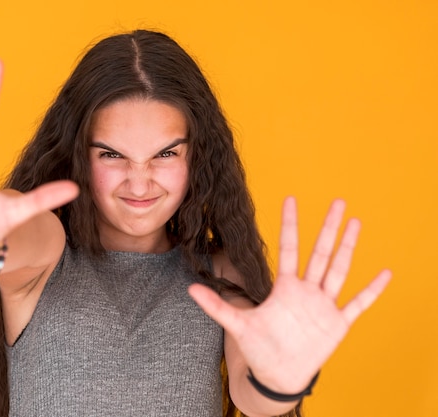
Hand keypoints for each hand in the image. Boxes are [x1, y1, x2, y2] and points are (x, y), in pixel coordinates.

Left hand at [189, 197, 390, 392]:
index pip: (289, 248)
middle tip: (338, 201)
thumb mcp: (237, 324)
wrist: (277, 373)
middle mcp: (306, 290)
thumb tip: (190, 289)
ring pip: (339, 270)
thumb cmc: (259, 347)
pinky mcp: (337, 323)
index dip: (289, 224)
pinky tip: (385, 273)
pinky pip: (358, 303)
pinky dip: (372, 290)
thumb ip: (216, 306)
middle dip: (328, 227)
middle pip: (320, 252)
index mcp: (285, 287)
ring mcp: (324, 305)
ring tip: (356, 223)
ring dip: (348, 248)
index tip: (290, 198)